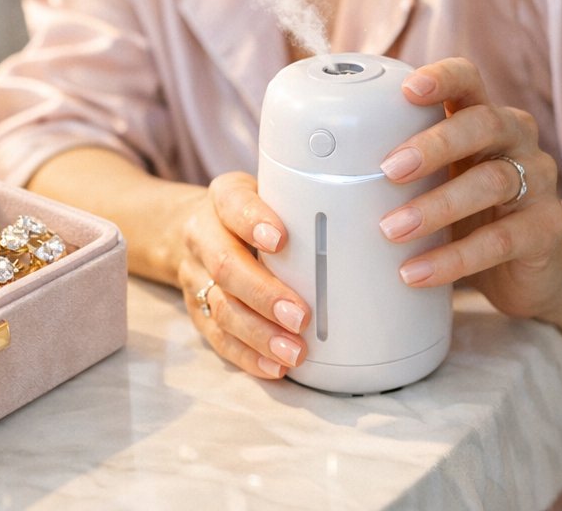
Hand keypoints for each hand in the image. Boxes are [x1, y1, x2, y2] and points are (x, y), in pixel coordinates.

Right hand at [179, 172, 310, 377]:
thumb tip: (366, 231)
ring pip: (221, 307)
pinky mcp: (198, 311)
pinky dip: (248, 356)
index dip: (252, 220)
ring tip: (295, 352)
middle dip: (262, 293)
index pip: (232, 203)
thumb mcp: (271, 194)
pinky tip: (276, 368)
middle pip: (224, 264)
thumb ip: (301, 206)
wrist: (201, 232)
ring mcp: (195, 275)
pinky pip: (218, 338)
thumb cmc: (254, 214)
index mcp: (223, 197)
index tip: (280, 239)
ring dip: (259, 334)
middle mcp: (202, 235)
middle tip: (300, 316)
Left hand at [378, 57, 561, 330]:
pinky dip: (455, 257)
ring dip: (437, 206)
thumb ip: (390, 161)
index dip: (442, 78)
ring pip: (493, 182)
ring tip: (391, 230)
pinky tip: (417, 271)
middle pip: (482, 124)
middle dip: (433, 145)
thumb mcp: (429, 178)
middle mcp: (514, 140)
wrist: (523, 267)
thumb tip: (302, 169)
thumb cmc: (460, 208)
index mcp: (479, 116)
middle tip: (387, 169)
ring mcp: (537, 182)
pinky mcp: (547, 230)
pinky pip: (503, 240)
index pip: (468, 79)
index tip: (408, 90)